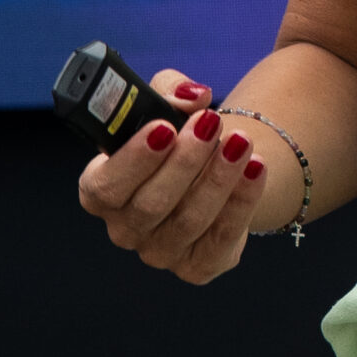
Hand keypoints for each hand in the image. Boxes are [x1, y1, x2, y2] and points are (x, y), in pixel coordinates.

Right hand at [77, 71, 270, 285]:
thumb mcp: (164, 103)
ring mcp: (160, 251)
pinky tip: (256, 168)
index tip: (164, 128)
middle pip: (150, 204)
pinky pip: (222, 237)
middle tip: (210, 125)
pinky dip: (242, 201)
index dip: (133, 160)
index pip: (104, 186)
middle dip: (184, 162)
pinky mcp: (198, 265)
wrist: (212, 166)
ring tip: (242, 141)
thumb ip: (171, 91)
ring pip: (189, 220)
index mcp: (101, 191)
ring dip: (218, 178)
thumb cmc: (175, 135)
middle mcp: (125, 228)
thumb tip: (194, 95)